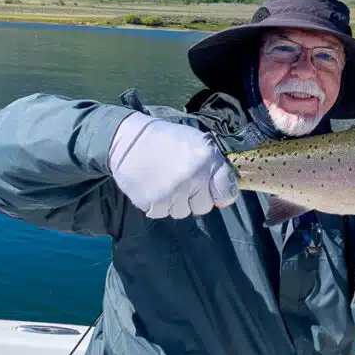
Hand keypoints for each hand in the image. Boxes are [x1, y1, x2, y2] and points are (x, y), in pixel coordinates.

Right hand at [108, 112, 238, 218]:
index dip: (221, 193)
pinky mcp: (152, 203)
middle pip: (204, 207)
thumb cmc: (166, 140)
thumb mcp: (197, 142)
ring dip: (175, 202)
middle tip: (181, 180)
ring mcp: (172, 192)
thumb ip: (215, 166)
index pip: (227, 192)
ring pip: (182, 212)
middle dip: (195, 197)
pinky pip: (162, 213)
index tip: (213, 190)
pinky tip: (153, 186)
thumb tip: (226, 196)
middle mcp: (192, 178)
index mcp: (207, 160)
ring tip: (164, 181)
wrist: (128, 140)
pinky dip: (158, 204)